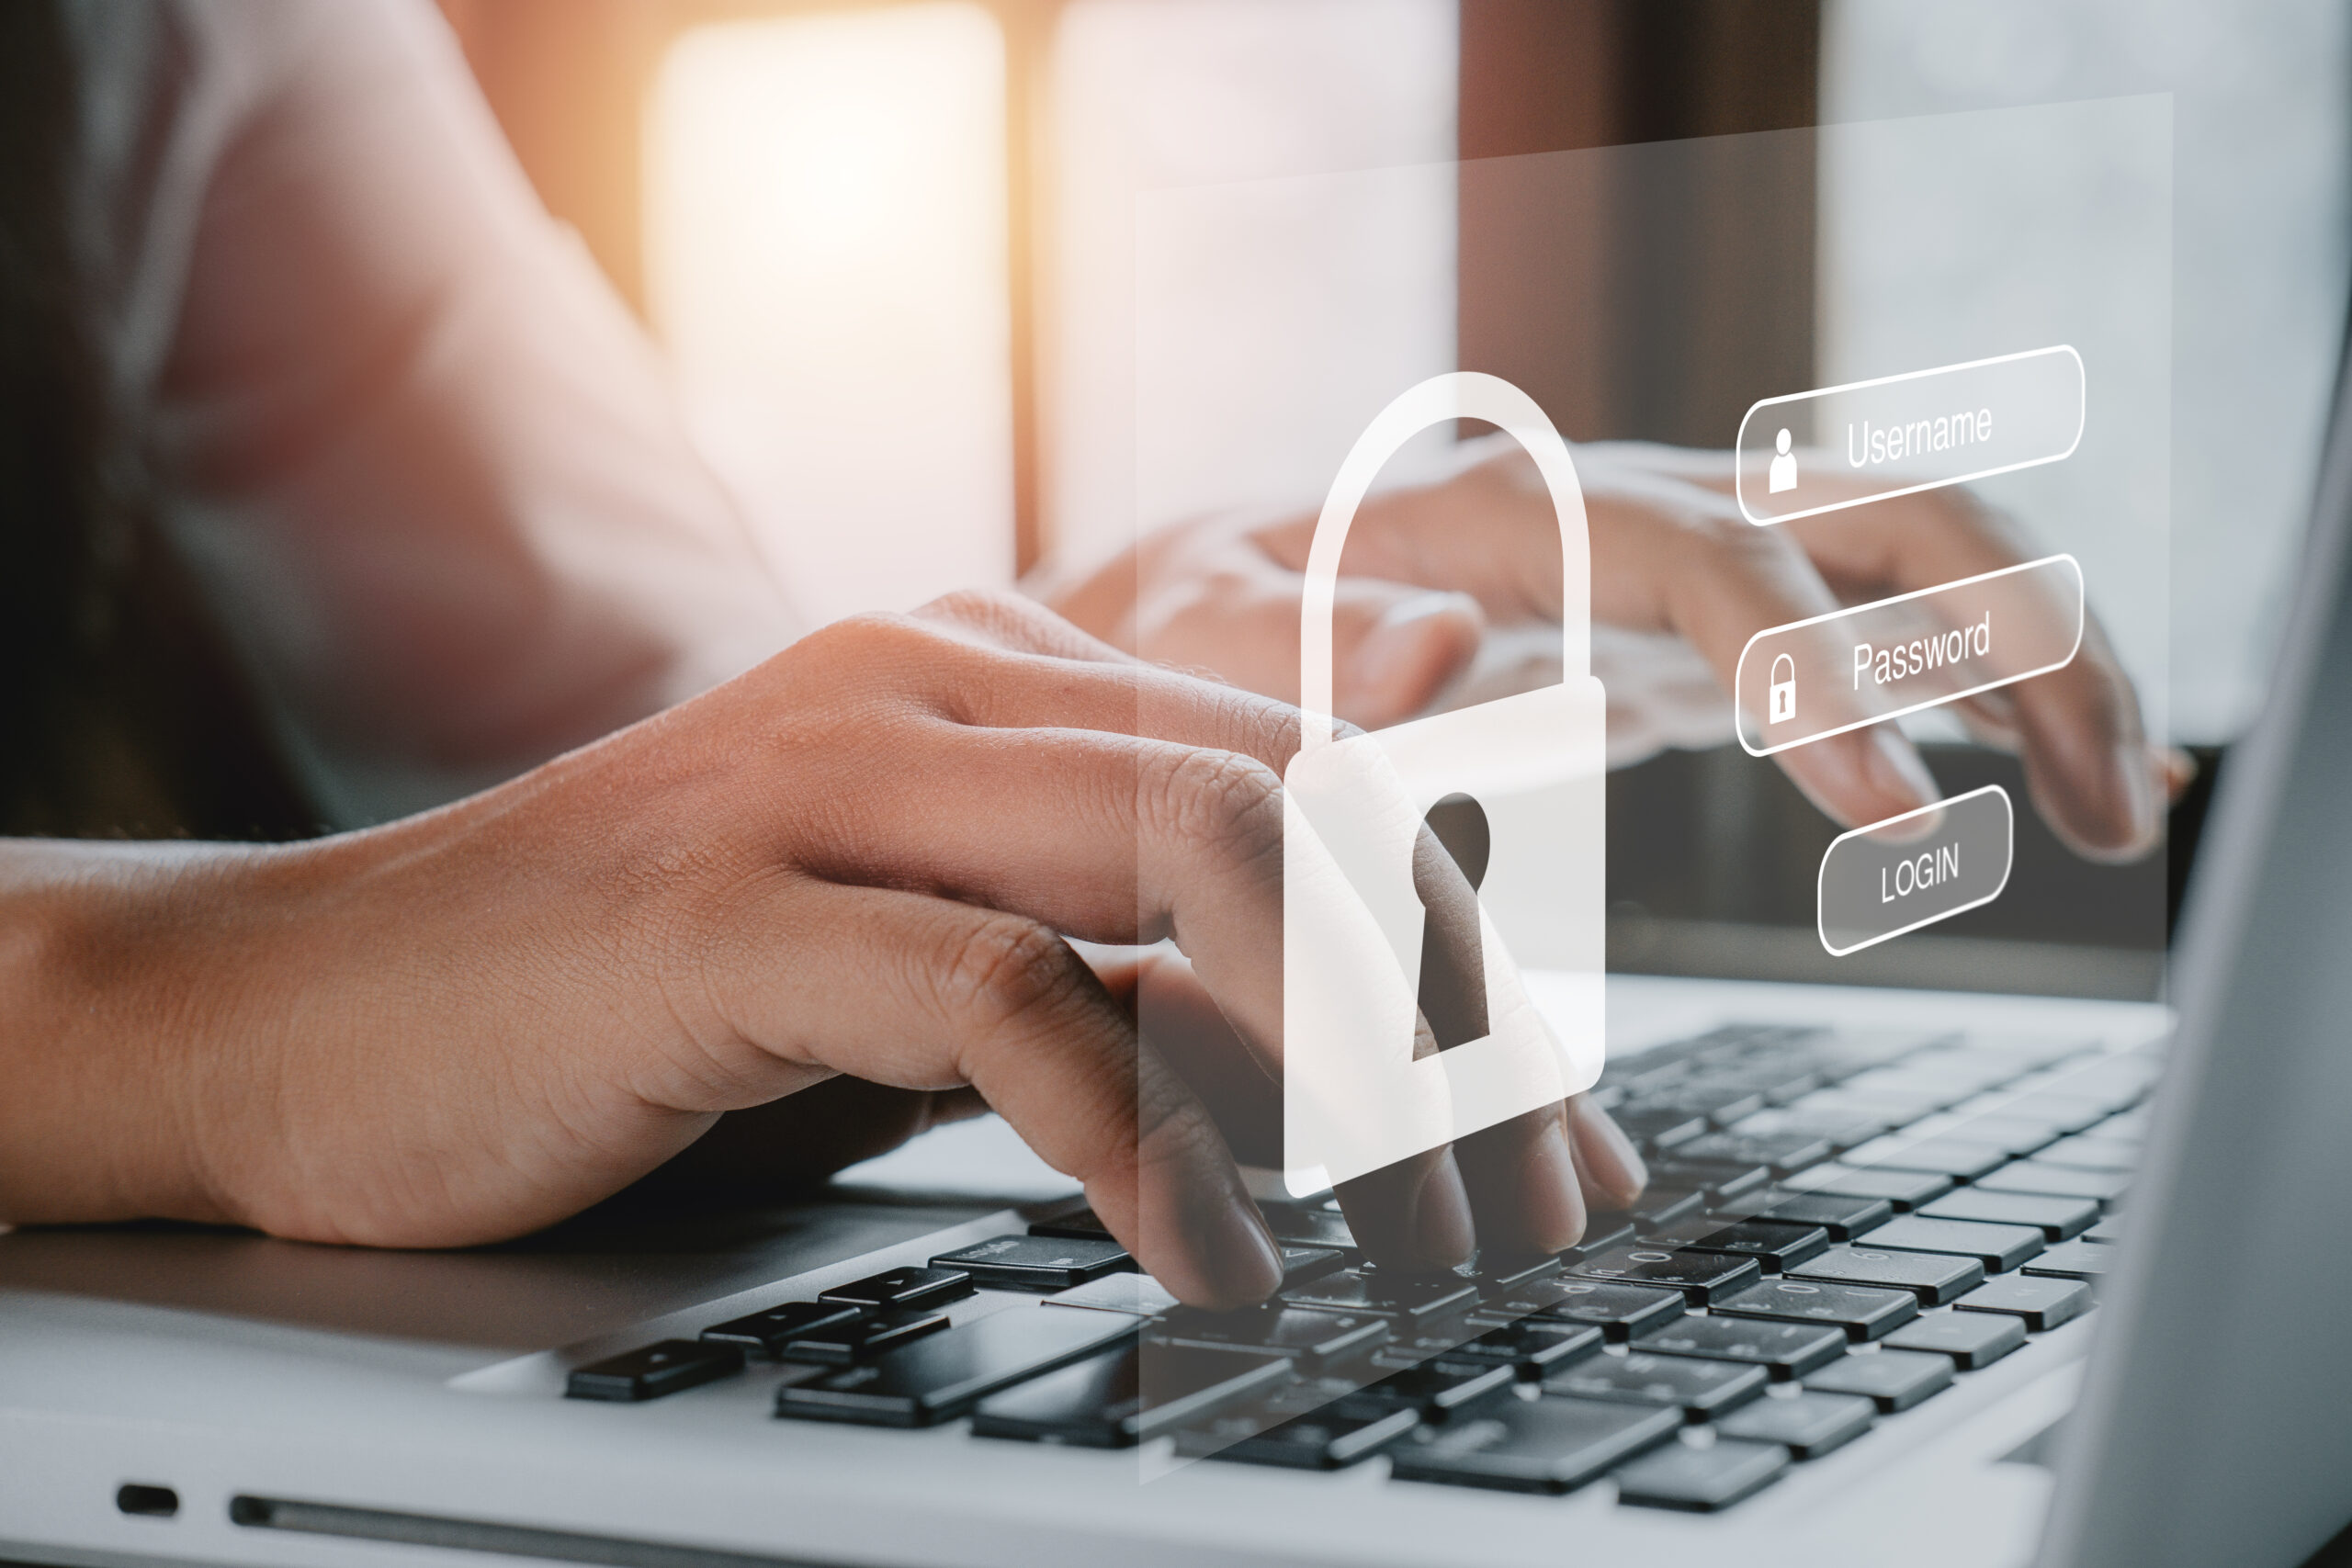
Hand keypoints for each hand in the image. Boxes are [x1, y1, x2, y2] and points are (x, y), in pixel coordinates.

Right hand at [0, 593, 1627, 1302]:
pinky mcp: (722, 913)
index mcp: (990, 673)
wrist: (308, 1008)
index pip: (1311, 763)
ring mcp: (824, 776)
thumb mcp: (912, 950)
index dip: (1466, 944)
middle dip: (1459, 1014)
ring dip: (1352, 1072)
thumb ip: (1104, 926)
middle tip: (1532, 1209)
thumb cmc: (629, 995)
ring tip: (1422, 1249)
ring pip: (1196, 848)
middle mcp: (931, 680)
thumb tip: (1324, 981)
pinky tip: (1212, 1265)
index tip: (1550, 1124)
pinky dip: (1144, 1141)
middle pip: (1298, 798)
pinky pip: (1003, 998)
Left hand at [1050, 438, 2184, 857]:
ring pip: (1911, 561)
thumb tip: (1453, 649)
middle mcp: (1625, 512)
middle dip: (2012, 640)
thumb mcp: (1207, 646)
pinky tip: (2066, 771)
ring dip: (2038, 664)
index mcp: (1514, 517)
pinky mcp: (1695, 635)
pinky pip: (1871, 634)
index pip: (1712, 563)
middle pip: (1873, 519)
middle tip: (2099, 804)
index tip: (1893, 821)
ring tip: (2127, 807)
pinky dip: (1977, 692)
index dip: (1814, 676)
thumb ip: (1309, 660)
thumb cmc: (1192, 631)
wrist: (1199, 598)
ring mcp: (1677, 565)